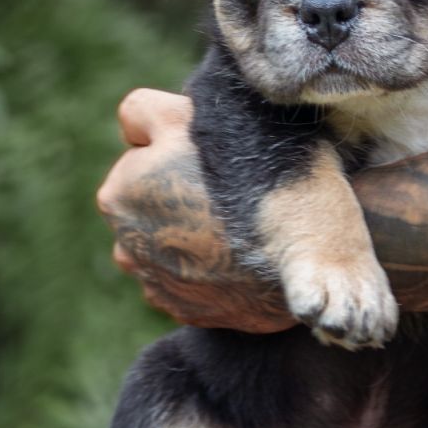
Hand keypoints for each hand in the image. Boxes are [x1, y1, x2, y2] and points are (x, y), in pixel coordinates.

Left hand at [97, 89, 293, 332]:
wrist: (309, 252)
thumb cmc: (255, 174)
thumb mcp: (191, 116)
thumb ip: (144, 114)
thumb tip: (134, 132)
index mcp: (118, 194)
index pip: (141, 155)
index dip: (179, 148)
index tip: (213, 158)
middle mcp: (124, 247)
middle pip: (151, 202)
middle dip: (179, 193)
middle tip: (230, 191)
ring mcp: (156, 286)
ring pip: (168, 242)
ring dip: (190, 234)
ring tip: (236, 226)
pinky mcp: (188, 314)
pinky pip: (190, 280)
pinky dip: (208, 268)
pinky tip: (240, 256)